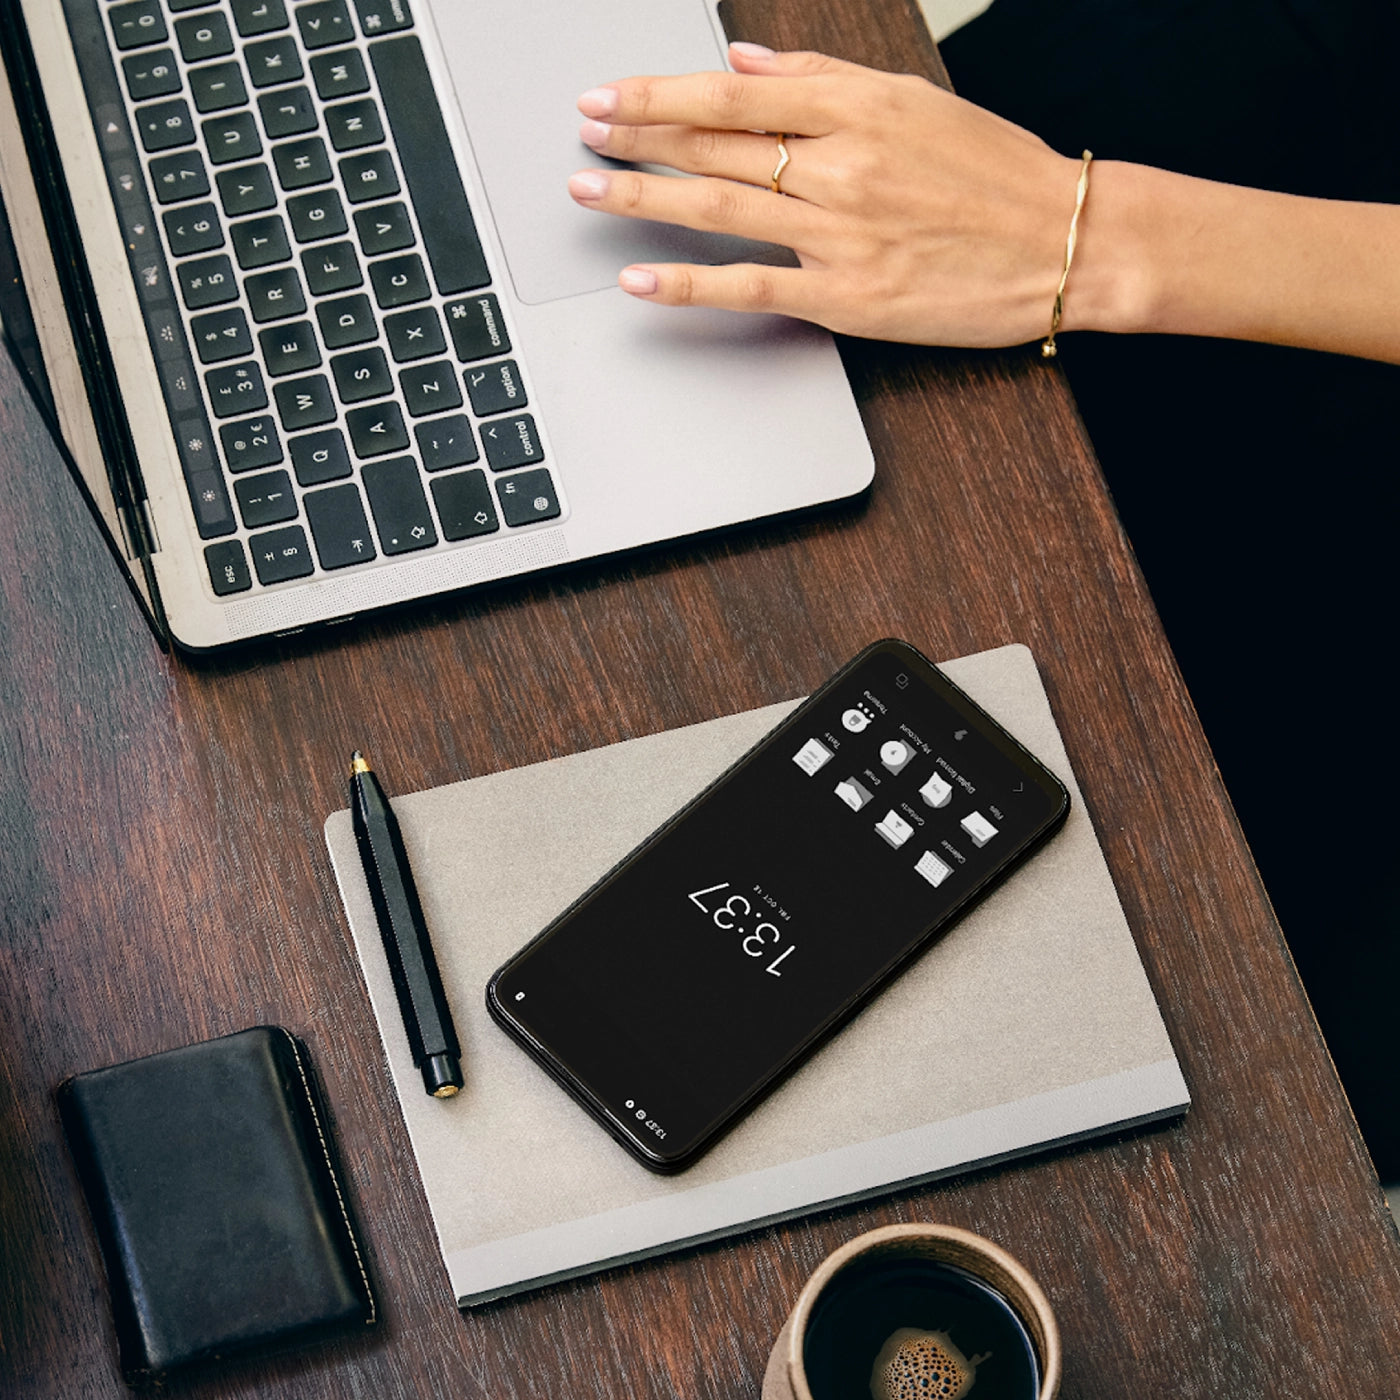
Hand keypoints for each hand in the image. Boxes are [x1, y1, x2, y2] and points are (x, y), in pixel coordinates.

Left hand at [568, 43, 1082, 346]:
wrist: (1067, 242)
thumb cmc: (997, 174)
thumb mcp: (914, 101)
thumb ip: (821, 78)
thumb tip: (744, 61)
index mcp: (858, 108)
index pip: (733, 93)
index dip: (659, 94)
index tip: (608, 95)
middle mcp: (841, 164)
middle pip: (715, 145)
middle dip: (636, 137)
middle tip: (582, 134)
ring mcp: (841, 232)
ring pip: (720, 207)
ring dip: (642, 196)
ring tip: (587, 190)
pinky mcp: (848, 297)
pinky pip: (751, 286)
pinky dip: (689, 282)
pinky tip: (639, 278)